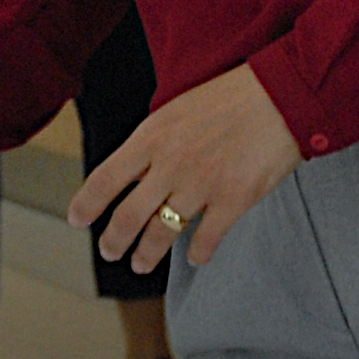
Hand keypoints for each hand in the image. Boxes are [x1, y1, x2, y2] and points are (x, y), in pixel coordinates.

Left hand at [69, 63, 301, 271]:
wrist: (281, 95)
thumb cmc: (231, 98)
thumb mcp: (178, 109)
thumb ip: (154, 142)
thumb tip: (134, 171)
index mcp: (152, 136)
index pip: (105, 178)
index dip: (86, 204)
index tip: (76, 219)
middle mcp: (170, 164)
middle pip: (128, 216)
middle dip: (113, 240)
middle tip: (110, 251)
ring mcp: (201, 185)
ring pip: (161, 234)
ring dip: (147, 255)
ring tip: (141, 264)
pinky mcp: (233, 200)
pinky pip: (204, 240)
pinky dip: (196, 254)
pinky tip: (194, 257)